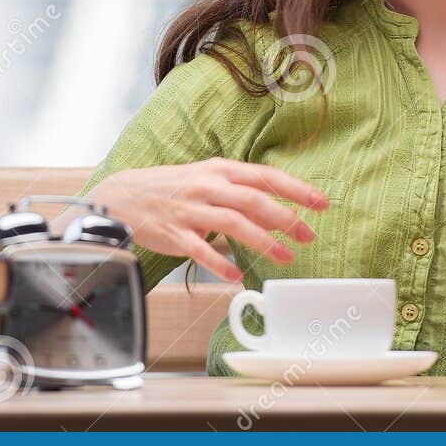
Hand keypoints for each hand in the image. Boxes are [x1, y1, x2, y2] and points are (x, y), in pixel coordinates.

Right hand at [86, 159, 328, 281]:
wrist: (123, 195)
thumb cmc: (173, 187)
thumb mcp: (209, 180)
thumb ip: (242, 195)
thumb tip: (278, 212)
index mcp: (220, 170)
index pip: (265, 176)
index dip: (295, 189)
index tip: (321, 203)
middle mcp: (208, 187)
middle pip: (253, 200)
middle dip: (286, 219)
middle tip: (309, 236)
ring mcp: (190, 210)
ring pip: (232, 223)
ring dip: (262, 241)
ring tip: (285, 257)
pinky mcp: (174, 233)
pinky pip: (201, 250)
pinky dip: (221, 263)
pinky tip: (238, 275)